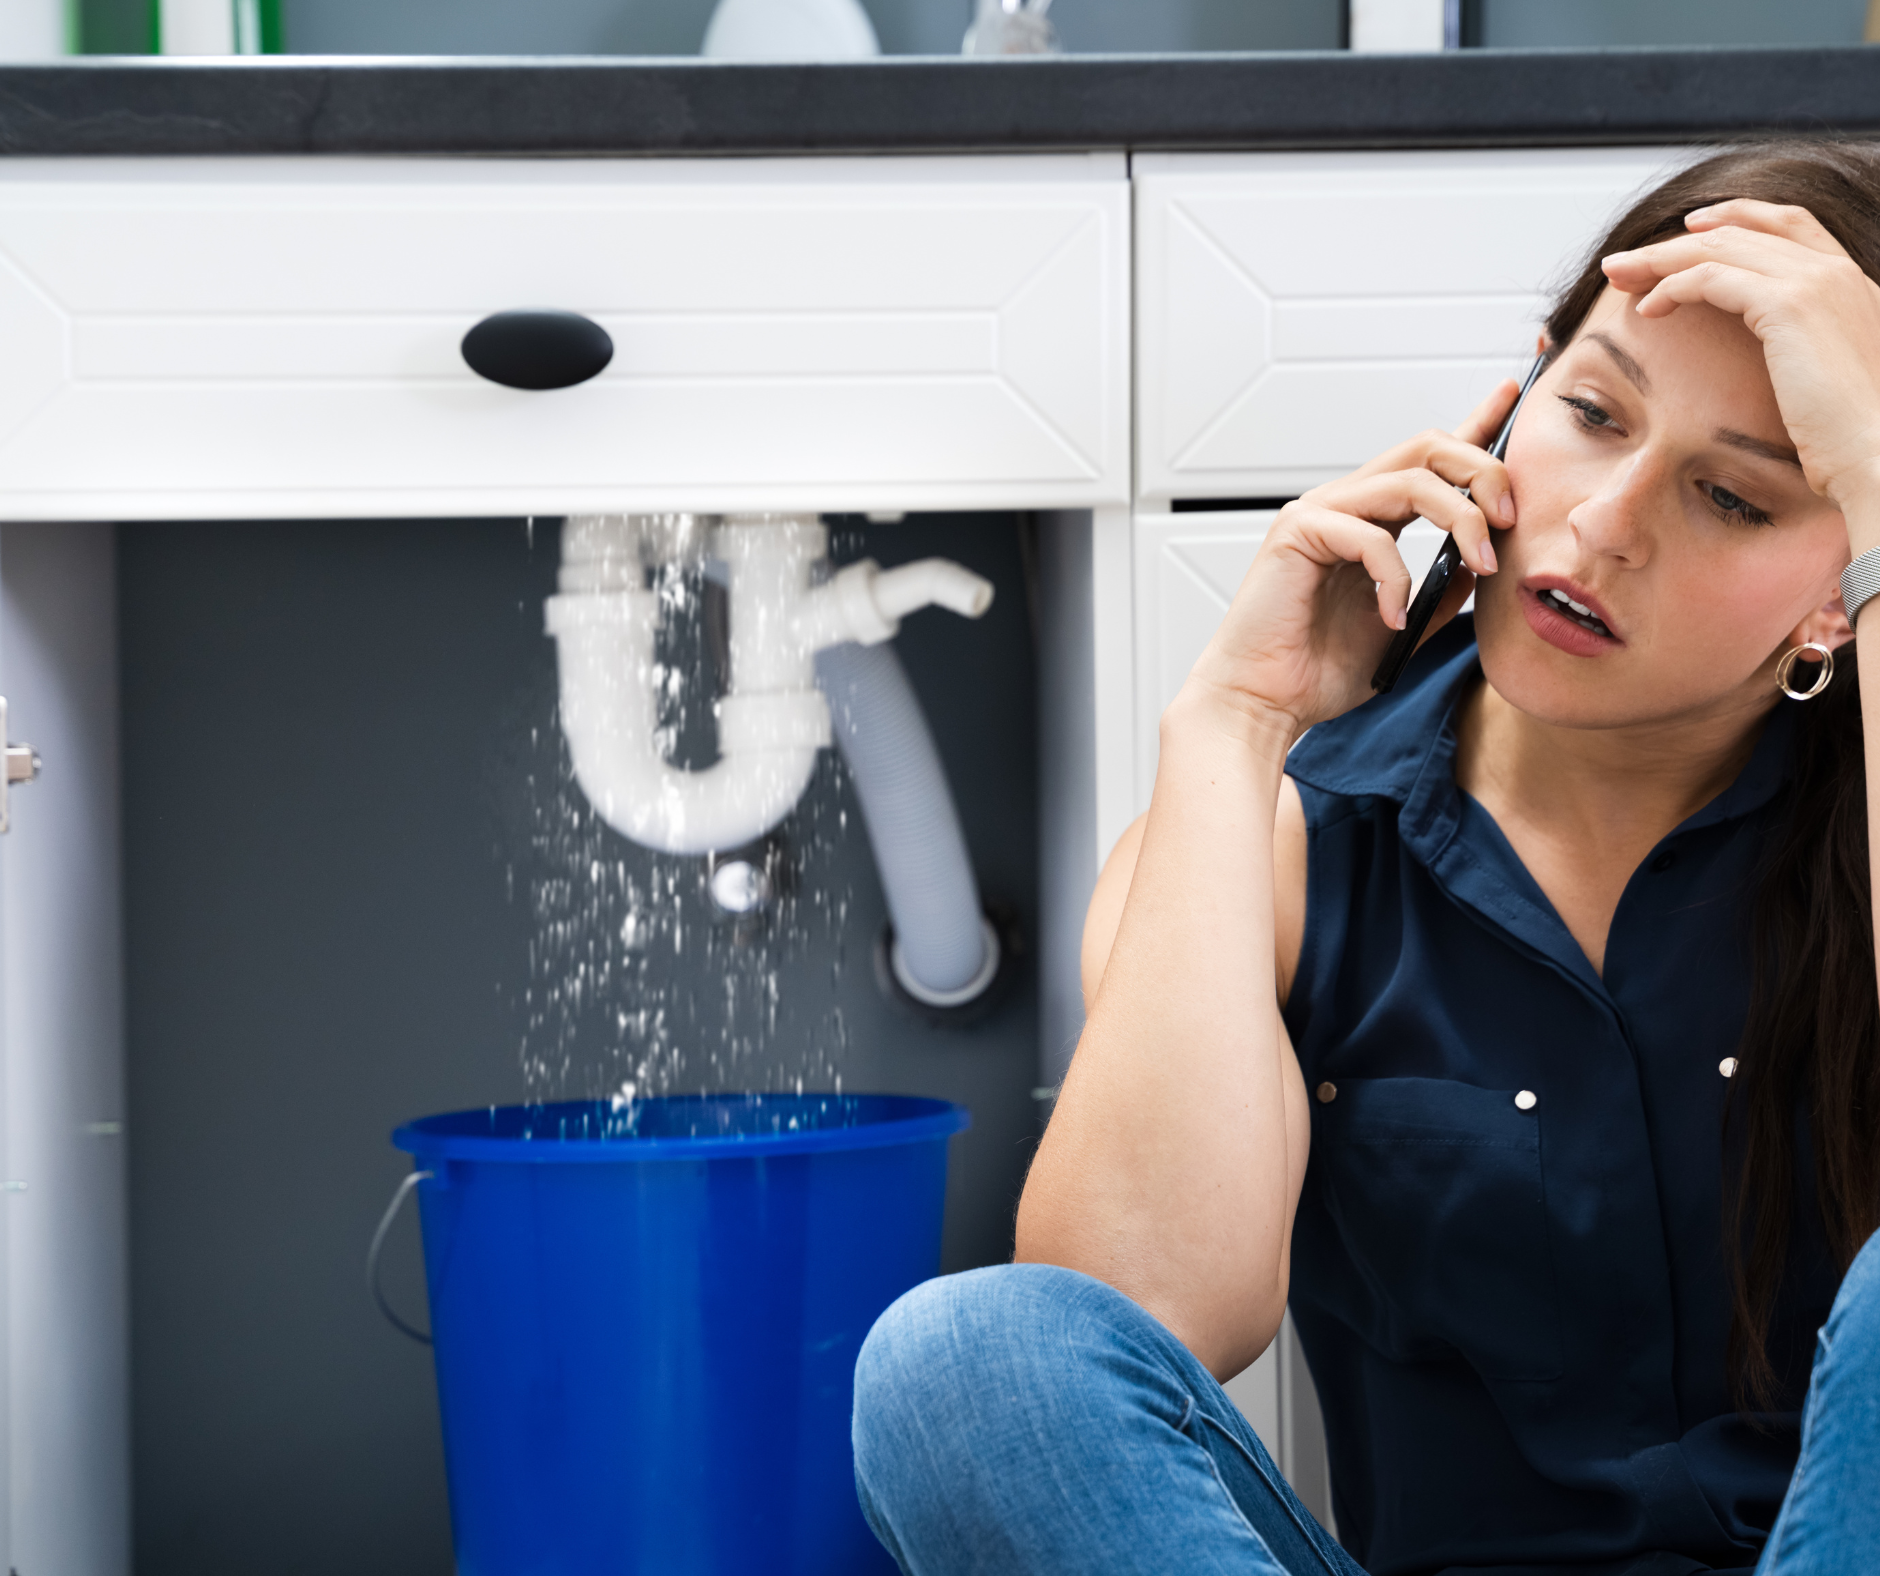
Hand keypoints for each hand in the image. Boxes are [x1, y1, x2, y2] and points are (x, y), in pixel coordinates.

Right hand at [1180, 383, 1520, 748]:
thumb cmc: (1317, 670)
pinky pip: (1371, 536)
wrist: (1267, 702)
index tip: (1512, 397)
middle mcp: (1345, 506)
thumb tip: (1480, 562)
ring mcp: (1319, 513)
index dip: (1474, 424)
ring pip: (1411, 480)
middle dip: (1482, 471)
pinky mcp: (1297, 532)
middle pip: (1427, 448)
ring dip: (1461, 518)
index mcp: (1370, 521)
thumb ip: (1439, 592)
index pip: (1429, 461)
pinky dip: (1396, 578)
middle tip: (1509, 518)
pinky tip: (1393, 616)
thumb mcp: (1403, 626)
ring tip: (1480, 564)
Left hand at [1601, 201, 1879, 521]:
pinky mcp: (1789, 304)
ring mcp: (1815, 282)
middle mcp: (1836, 271)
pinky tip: (1647, 309)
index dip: (1737, 218)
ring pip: (1719, 248)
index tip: (1690, 229)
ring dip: (1661, 260)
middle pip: (1742, 231)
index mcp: (1851, 283)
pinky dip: (1673, 287)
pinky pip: (1712, 278)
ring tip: (1620, 277)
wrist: (1878, 453)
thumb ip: (1806, 350)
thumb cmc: (1851, 438)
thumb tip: (1781, 362)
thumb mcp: (1829, 378)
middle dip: (1677, 242)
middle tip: (1628, 260)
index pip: (1789, 224)